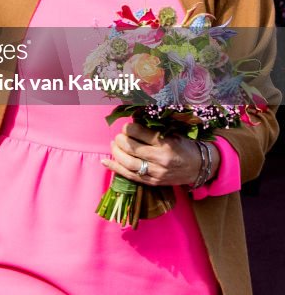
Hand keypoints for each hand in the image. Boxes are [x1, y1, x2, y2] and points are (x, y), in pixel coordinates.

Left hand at [102, 122, 220, 186]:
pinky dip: (115, 168)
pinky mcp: (153, 182)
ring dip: (116, 152)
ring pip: (128, 163)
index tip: (127, 127)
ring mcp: (156, 173)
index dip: (128, 128)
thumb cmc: (184, 146)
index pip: (139, 132)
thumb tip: (131, 122)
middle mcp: (160, 159)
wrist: (199, 168)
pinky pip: (130, 176)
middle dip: (120, 140)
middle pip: (131, 148)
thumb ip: (153, 129)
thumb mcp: (173, 133)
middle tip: (119, 136)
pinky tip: (106, 162)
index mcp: (165, 143)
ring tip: (114, 145)